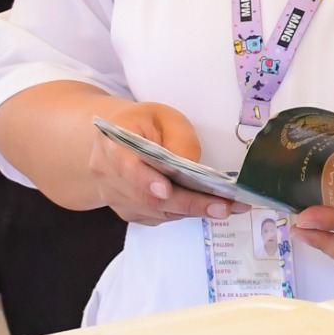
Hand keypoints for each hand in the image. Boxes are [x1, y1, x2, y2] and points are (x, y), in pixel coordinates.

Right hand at [85, 98, 235, 225]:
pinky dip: (183, 213)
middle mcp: (107, 173)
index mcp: (112, 141)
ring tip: (226, 206)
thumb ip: (179, 141)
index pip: (125, 164)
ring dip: (192, 211)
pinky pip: (157, 217)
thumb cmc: (144, 124)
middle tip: (222, 206)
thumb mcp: (166, 117)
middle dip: (188, 203)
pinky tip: (206, 206)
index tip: (166, 190)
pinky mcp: (127, 211)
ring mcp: (114, 197)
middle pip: (147, 197)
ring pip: (155, 212)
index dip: (144, 179)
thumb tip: (192, 172)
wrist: (116, 138)